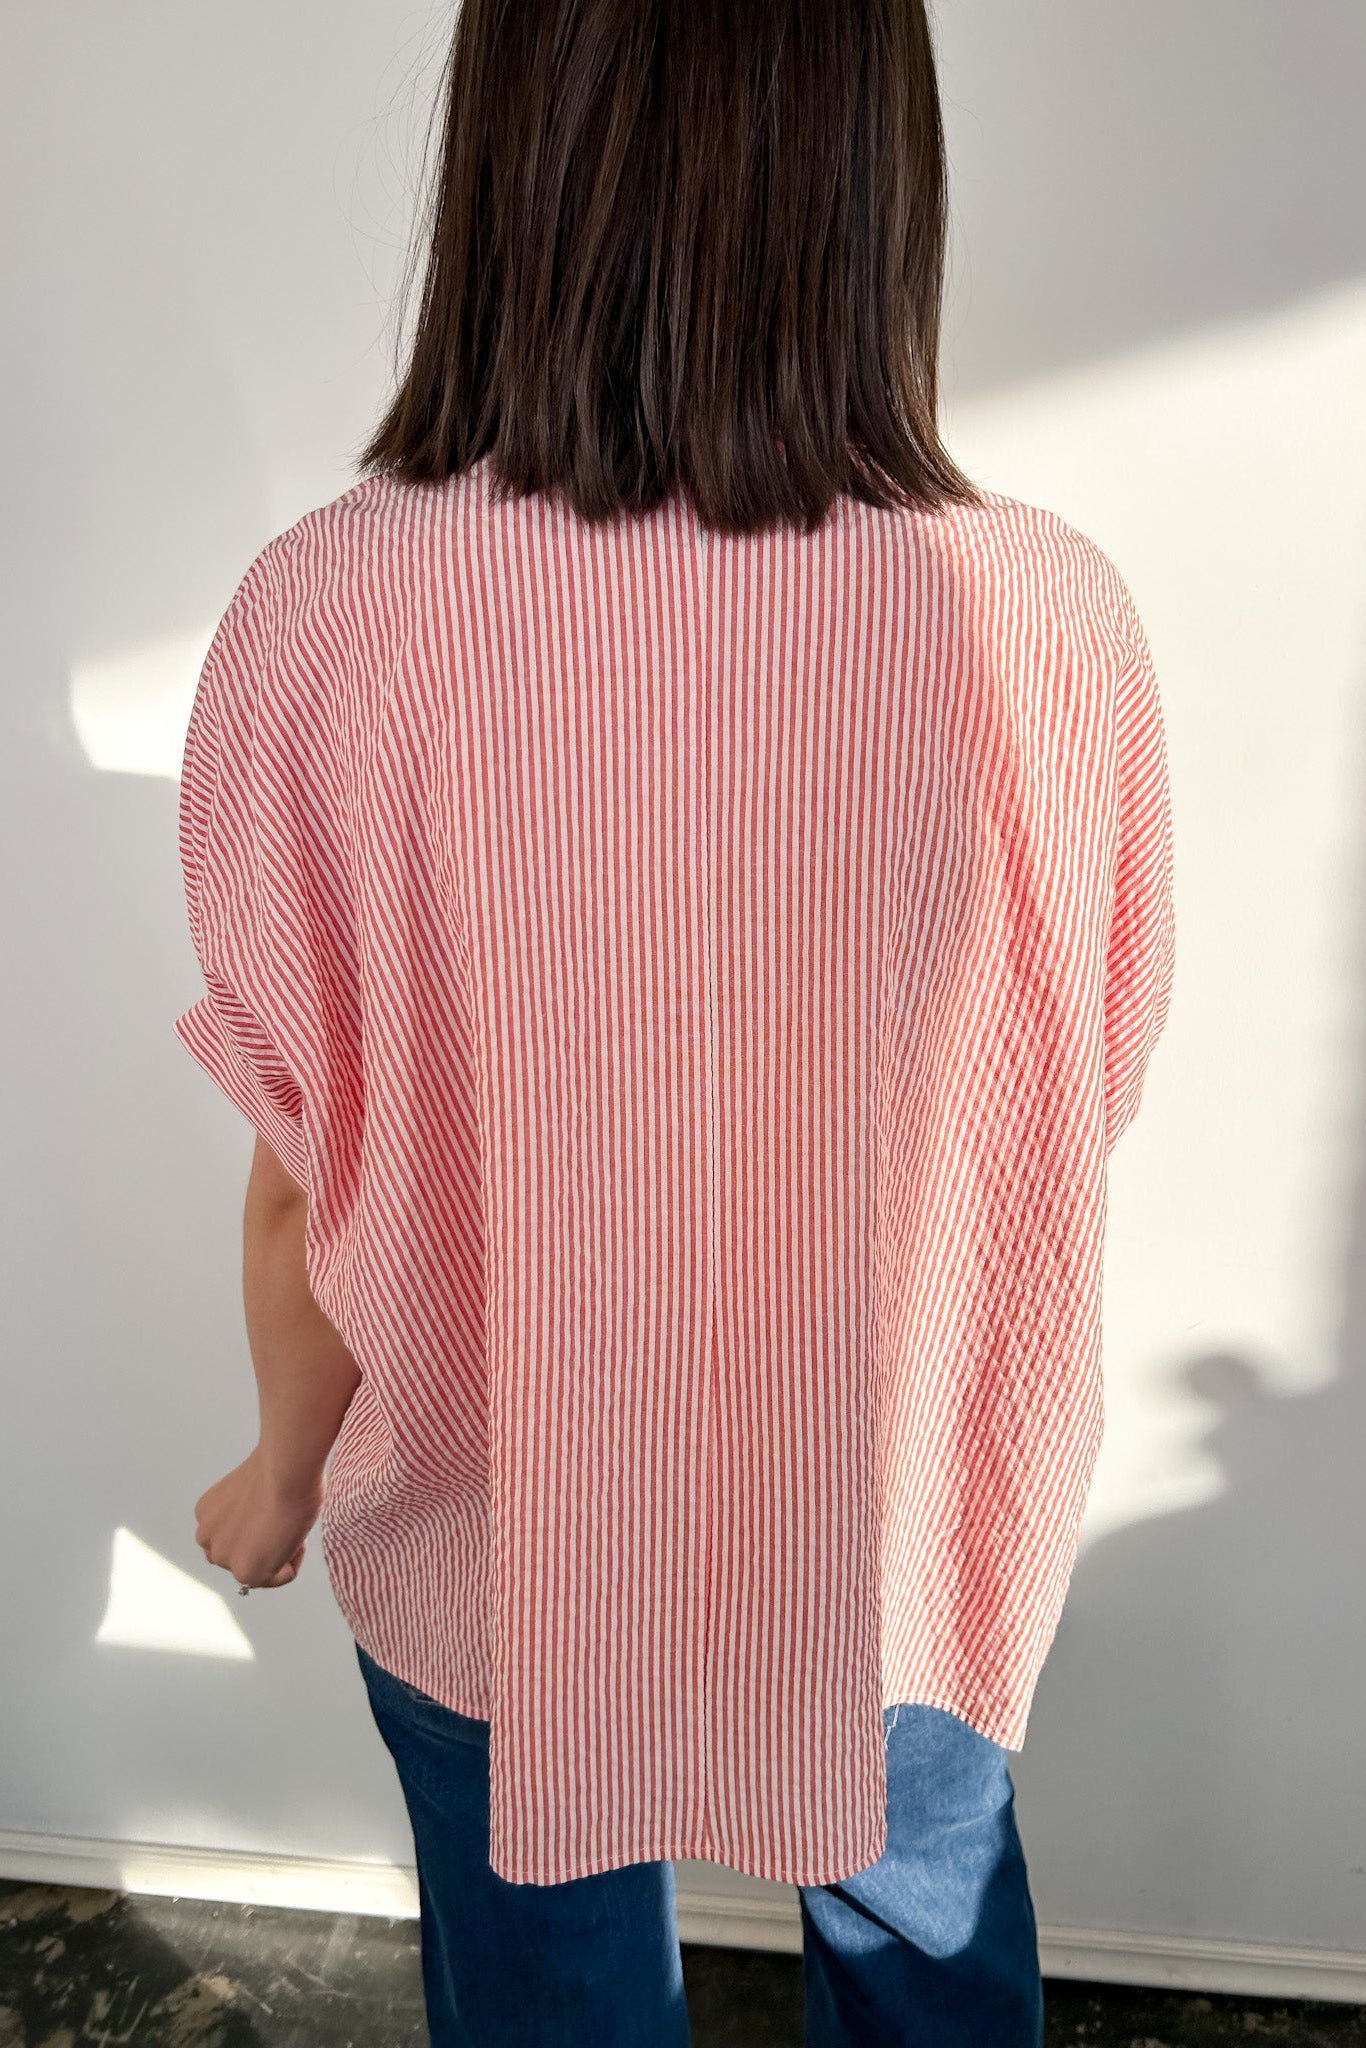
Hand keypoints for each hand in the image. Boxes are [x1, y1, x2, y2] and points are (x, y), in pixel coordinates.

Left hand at [194, 1443, 321, 1590]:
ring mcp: (224, 1557)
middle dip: (267, 1544)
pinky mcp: (246, 1572)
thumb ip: (248, 1514)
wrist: (285, 1466)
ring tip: (285, 1522)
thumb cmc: (280, 1466)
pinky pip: (284, 1575)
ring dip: (281, 1551)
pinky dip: (295, 1558)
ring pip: (265, 1568)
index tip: (272, 1504)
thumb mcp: (250, 1492)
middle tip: (280, 1516)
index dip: (264, 1524)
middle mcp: (207, 1538)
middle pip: (246, 1557)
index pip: (234, 1538)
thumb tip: (266, 1528)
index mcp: (205, 1514)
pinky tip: (291, 1532)